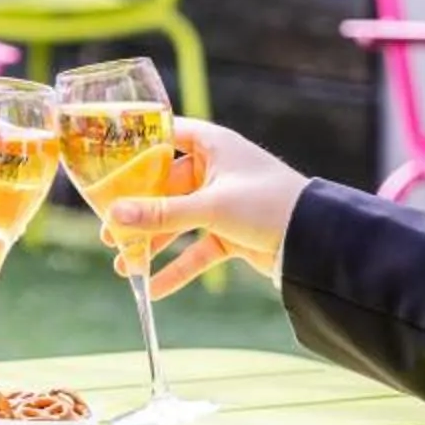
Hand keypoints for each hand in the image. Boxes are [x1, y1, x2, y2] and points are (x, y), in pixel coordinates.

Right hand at [102, 120, 306, 300]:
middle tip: (108, 230)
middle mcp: (216, 169)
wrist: (318, 240)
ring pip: (178, 221)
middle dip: (137, 211)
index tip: (106, 166)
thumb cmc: (268, 204)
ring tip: (124, 264)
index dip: (136, 149)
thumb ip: (161, 214)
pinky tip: (154, 288)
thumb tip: (114, 217)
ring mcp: (223, 202)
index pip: (165, 136)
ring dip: (153, 243)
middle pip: (165, 187)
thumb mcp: (209, 207)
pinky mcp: (231, 232)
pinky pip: (197, 249)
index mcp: (213, 145)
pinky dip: (178, 267)